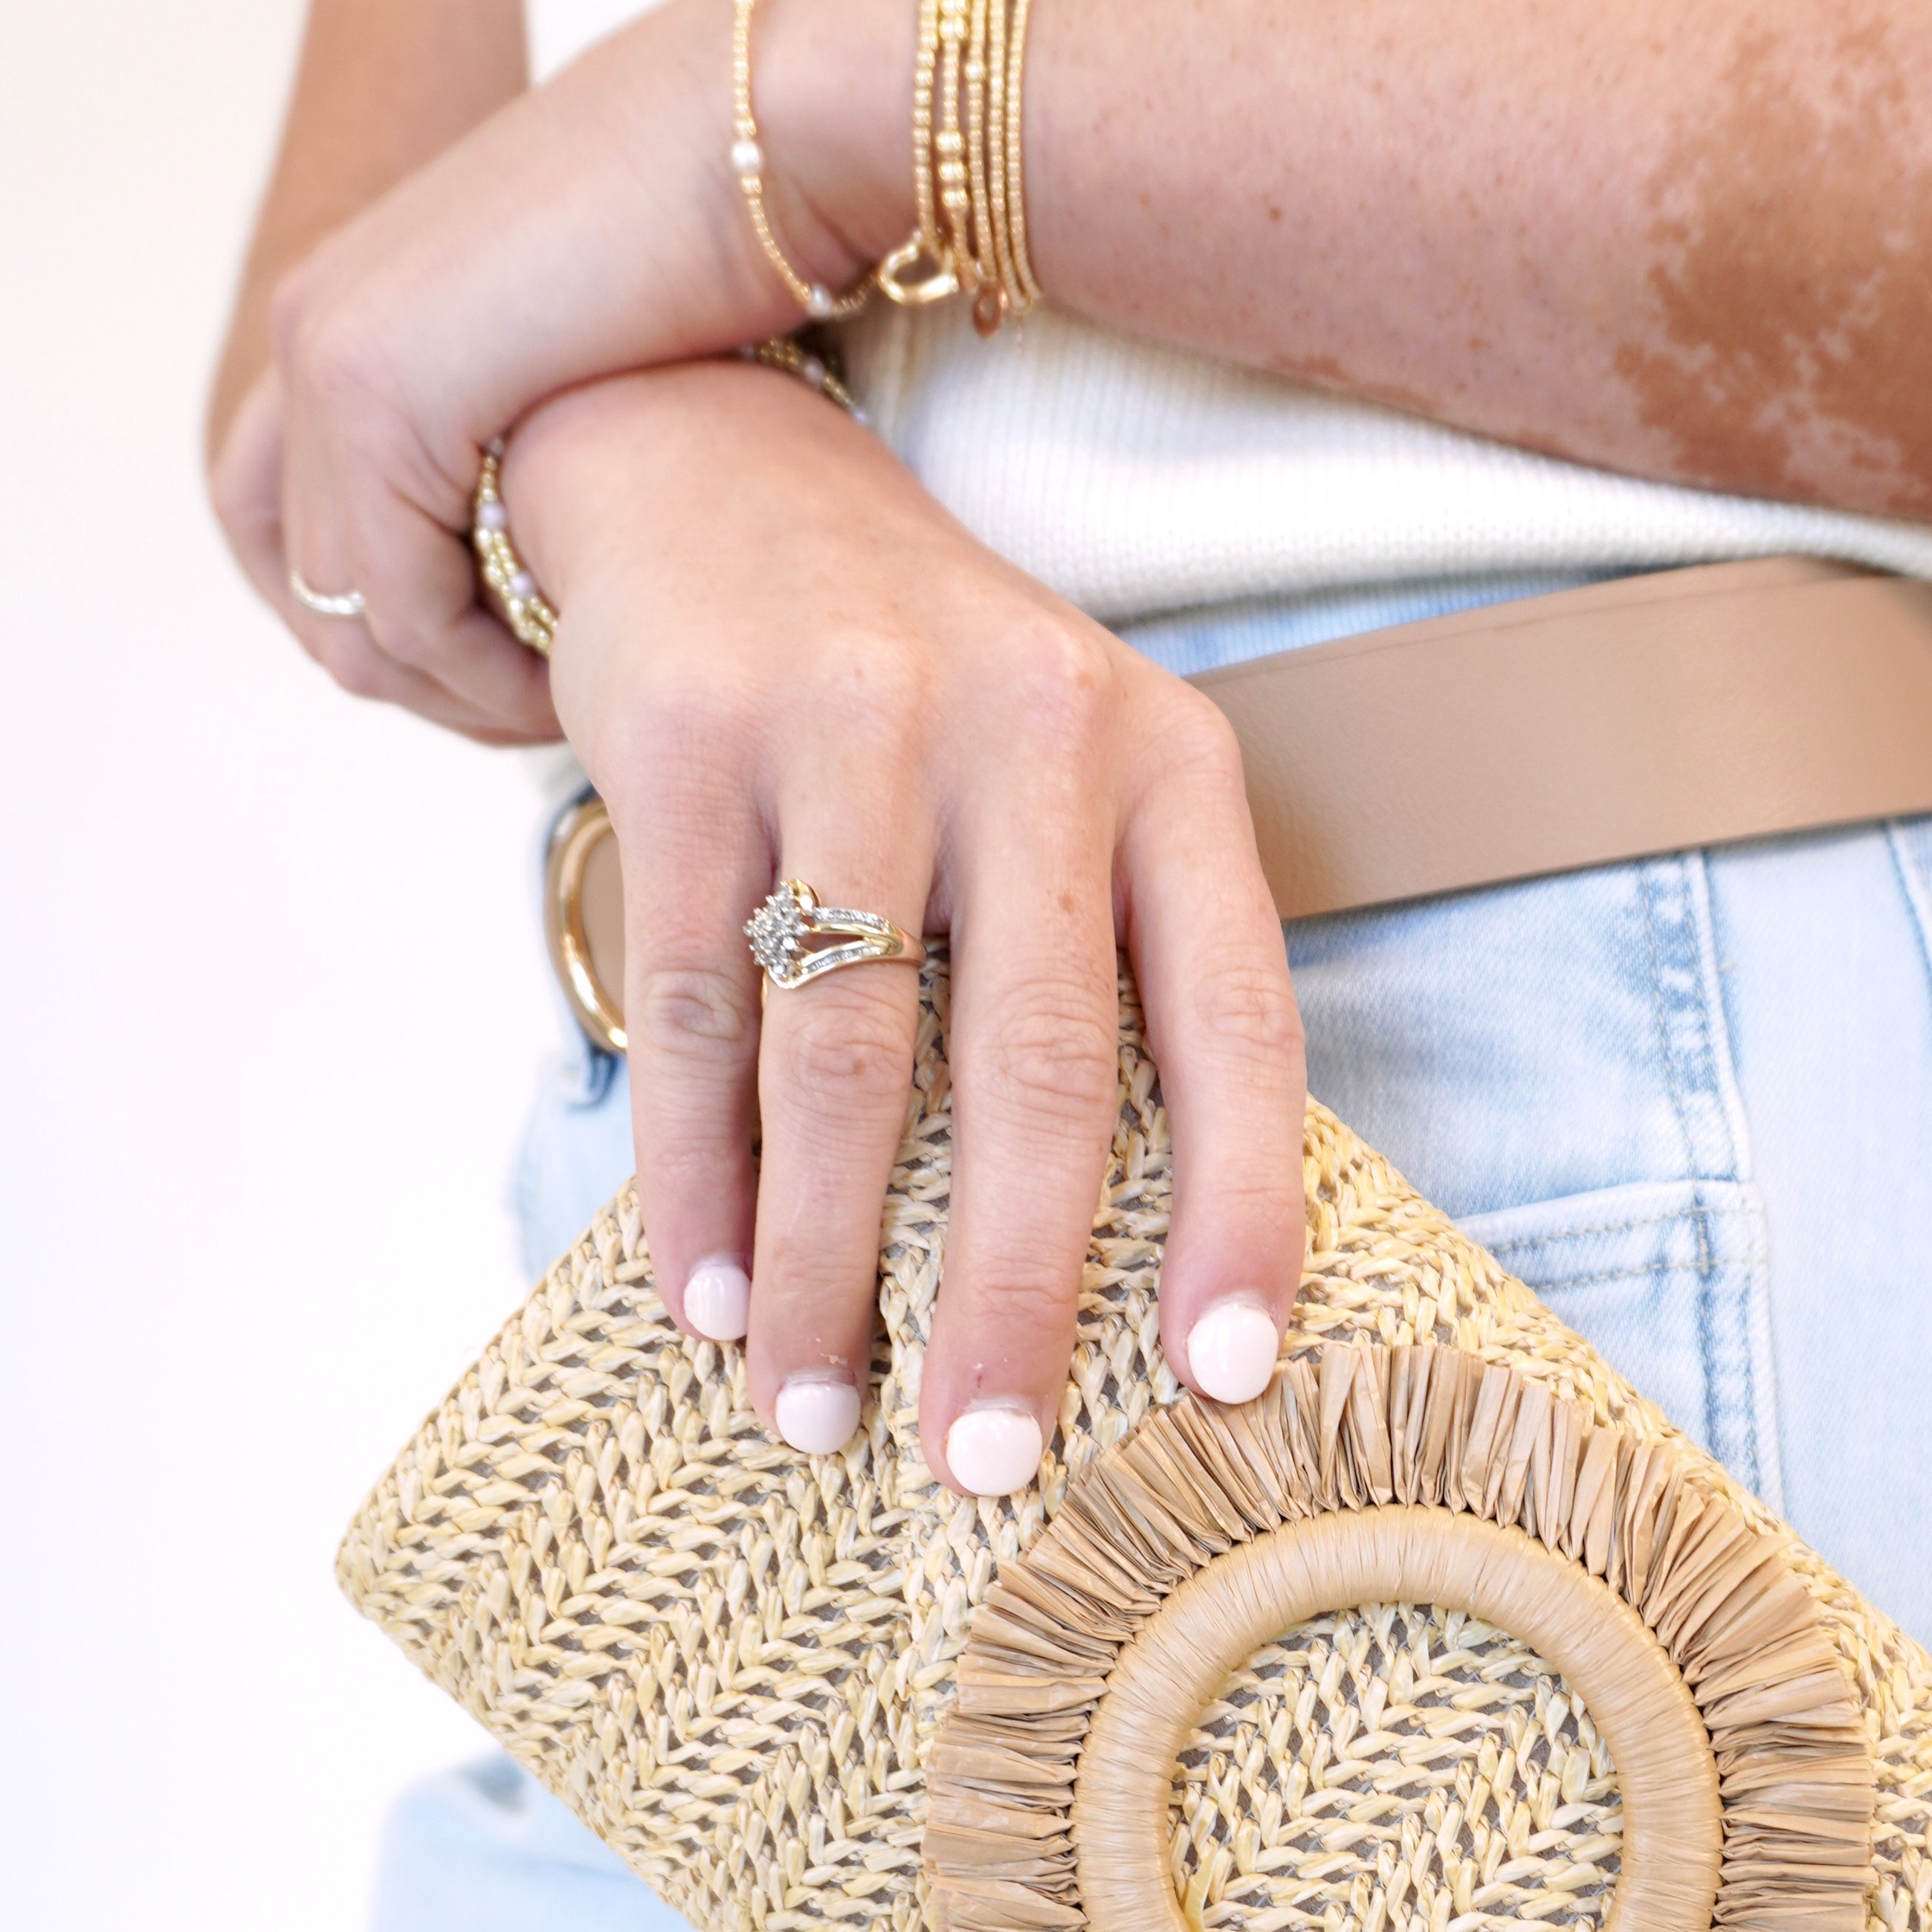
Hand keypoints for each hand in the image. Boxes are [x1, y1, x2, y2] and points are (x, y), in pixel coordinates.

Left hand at [252, 0, 927, 732]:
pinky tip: (575, 670)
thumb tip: (554, 553)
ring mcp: (331, 352)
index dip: (392, 628)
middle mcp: (313, 323)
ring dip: (459, 690)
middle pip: (300, 587)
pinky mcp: (379, 387)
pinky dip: (482, 670)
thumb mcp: (603, 362)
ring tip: (570, 702)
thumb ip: (540, 445)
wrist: (782, 113)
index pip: (292, 529)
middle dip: (417, 681)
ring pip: (347, 619)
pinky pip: (400, 609)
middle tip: (537, 710)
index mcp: (353, 308)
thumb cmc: (746, 233)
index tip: (515, 667)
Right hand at [509, 357, 1304, 1484]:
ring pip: (848, 1062)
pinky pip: (691, 1011)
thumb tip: (1118, 1267)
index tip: (1227, 1380)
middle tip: (989, 1462)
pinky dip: (698, 1176)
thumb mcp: (1064, 785)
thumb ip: (1104, 969)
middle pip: (1042, 1072)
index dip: (1244, 1210)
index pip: (1239, 1021)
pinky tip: (709, 1295)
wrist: (708, 469)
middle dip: (1015, 1293)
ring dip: (827, 1267)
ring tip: (814, 1412)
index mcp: (1166, 763)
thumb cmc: (919, 698)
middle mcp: (1031, 733)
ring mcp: (852, 727)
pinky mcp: (687, 743)